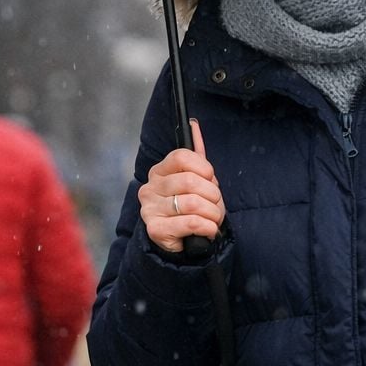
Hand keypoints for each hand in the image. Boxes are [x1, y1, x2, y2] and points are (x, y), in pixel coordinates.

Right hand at [140, 119, 225, 252]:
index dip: (203, 167)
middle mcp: (150, 188)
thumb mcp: (196, 180)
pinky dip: (208, 227)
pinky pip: (191, 222)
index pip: (181, 156)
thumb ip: (196, 154)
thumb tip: (193, 124)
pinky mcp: (155, 229)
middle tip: (215, 204)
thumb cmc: (191, 208)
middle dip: (213, 195)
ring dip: (213, 213)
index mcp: (160, 171)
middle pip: (190, 181)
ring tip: (213, 219)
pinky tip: (208, 230)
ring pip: (192, 203)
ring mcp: (149, 209)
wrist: (183, 241)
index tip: (210, 179)